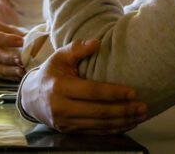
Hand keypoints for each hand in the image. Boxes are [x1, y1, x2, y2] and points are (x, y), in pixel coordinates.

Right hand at [20, 39, 147, 133]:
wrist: (31, 97)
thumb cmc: (50, 72)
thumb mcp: (60, 56)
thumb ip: (77, 48)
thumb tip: (97, 42)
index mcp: (60, 87)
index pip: (92, 92)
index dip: (114, 93)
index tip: (133, 92)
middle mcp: (62, 107)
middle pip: (99, 112)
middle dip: (124, 110)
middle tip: (143, 107)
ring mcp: (65, 122)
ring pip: (99, 125)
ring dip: (122, 122)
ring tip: (140, 116)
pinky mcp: (69, 131)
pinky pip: (95, 133)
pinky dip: (113, 130)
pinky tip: (127, 124)